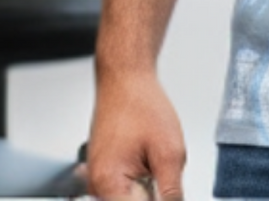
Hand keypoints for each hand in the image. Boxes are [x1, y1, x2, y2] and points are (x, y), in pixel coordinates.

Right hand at [85, 68, 185, 200]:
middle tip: (160, 164)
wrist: (125, 79)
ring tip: (153, 156)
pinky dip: (143, 178)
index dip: (159, 200)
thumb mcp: (169, 152)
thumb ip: (172, 192)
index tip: (166, 186)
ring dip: (150, 186)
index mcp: (108, 185)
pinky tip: (147, 157)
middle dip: (155, 192)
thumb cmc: (141, 104)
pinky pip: (127, 188)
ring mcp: (98, 181)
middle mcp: (97, 187)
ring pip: (132, 198)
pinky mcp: (104, 173)